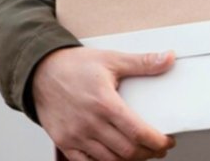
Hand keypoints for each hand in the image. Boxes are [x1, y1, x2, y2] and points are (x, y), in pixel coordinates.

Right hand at [32, 46, 175, 160]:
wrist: (39, 72)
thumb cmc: (75, 66)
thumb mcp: (112, 59)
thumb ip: (143, 62)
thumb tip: (169, 58)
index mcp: (105, 104)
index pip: (138, 132)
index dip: (157, 142)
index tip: (167, 142)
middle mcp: (89, 123)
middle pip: (126, 151)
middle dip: (148, 153)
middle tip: (158, 149)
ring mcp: (74, 135)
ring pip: (108, 160)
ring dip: (128, 160)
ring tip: (141, 153)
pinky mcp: (63, 142)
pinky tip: (114, 158)